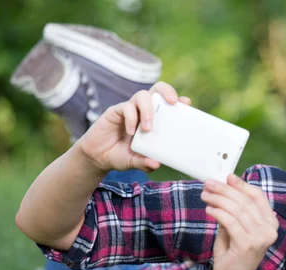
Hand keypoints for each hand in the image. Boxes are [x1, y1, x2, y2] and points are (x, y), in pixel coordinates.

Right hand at [76, 82, 191, 172]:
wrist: (98, 157)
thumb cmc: (122, 155)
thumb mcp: (136, 162)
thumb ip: (145, 162)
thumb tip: (156, 164)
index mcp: (155, 119)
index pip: (168, 104)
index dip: (178, 100)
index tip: (187, 103)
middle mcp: (144, 110)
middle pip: (157, 89)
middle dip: (167, 91)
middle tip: (172, 102)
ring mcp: (130, 109)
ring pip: (142, 95)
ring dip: (148, 110)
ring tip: (147, 128)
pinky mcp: (116, 111)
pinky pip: (126, 107)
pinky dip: (131, 118)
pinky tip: (131, 132)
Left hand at [200, 174, 278, 269]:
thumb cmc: (233, 253)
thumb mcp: (235, 227)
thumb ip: (234, 209)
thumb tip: (225, 185)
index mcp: (271, 223)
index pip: (258, 197)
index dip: (242, 185)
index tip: (227, 177)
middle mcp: (270, 230)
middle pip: (245, 201)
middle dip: (225, 190)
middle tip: (208, 184)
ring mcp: (260, 238)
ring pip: (237, 210)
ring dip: (218, 199)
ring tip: (205, 195)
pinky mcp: (247, 245)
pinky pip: (230, 222)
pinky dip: (217, 213)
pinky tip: (208, 210)